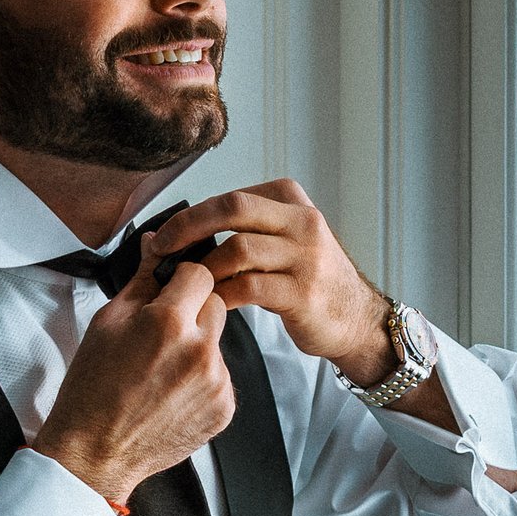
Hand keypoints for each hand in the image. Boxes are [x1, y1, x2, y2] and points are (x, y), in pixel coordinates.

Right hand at [32, 261, 234, 505]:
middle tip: (159, 334)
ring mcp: (216, 383)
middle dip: (192, 310)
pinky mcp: (224, 408)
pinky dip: (202, 378)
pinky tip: (171, 391)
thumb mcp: (107, 322)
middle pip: (216, 303)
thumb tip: (155, 244)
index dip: (183, 279)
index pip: (200, 273)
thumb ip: (141, 279)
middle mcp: (199, 351)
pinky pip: (222, 376)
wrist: (95, 451)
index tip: (170, 291)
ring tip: (161, 369)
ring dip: (198, 345)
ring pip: (219, 340)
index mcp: (168, 322)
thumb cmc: (92, 389)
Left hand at [147, 181, 392, 380]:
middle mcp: (302, 221)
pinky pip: (249, 287)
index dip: (191, 216)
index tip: (164, 236)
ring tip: (186, 285)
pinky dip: (222, 295)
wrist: (355, 318)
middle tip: (160, 248)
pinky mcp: (304, 291)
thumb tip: (174, 230)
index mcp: (291, 200)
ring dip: (203, 268)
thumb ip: (241, 230)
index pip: (230, 197)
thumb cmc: (306, 279)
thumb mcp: (282, 240)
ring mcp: (306, 256)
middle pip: (233, 208)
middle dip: (188, 226)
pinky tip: (211, 304)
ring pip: (238, 249)